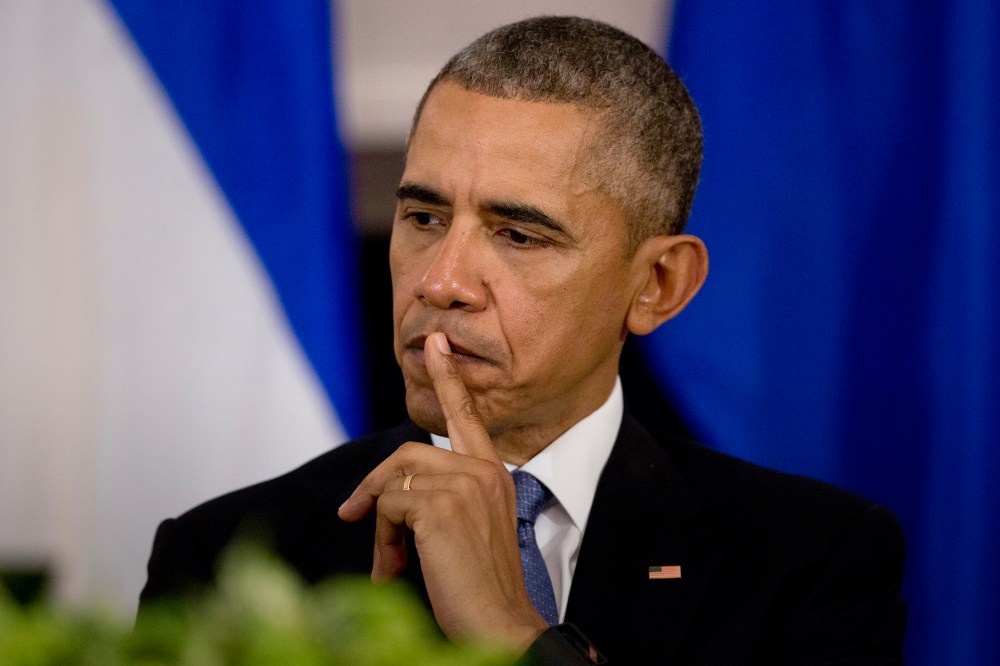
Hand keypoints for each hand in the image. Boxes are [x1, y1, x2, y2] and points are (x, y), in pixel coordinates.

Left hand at [338, 332, 548, 649]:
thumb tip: (387, 501)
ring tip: (390, 562)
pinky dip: (382, 540)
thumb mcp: (464, 532)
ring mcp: (465, 485)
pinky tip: (396, 568)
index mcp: (492, 474)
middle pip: (408, 453)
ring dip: (381, 526)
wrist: (501, 624)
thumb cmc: (480, 587)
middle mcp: (482, 471)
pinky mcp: (442, 507)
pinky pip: (389, 506)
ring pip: (394, 483)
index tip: (436, 343)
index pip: (467, 415)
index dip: (448, 378)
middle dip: (375, 487)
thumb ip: (439, 501)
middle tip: (353, 516)